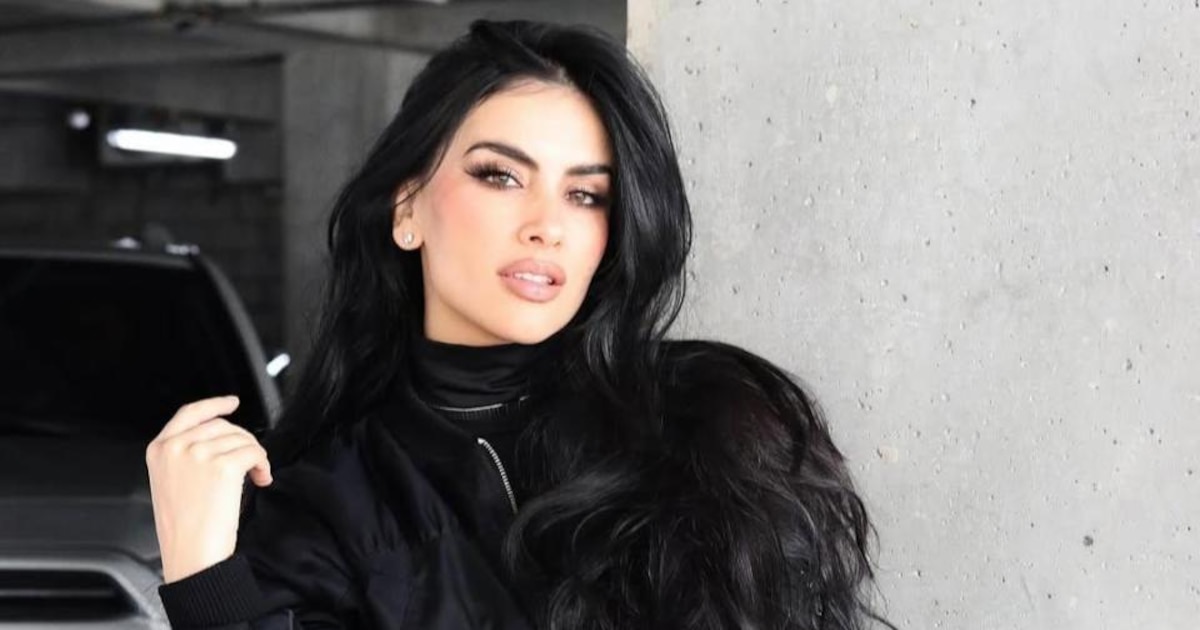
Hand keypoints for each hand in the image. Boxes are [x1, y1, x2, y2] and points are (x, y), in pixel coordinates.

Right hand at [145, 396, 272, 582]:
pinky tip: (261, 478)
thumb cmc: (184, 527)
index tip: (232, 403)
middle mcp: (176, 447)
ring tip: (255, 476)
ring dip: (255, 456)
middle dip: (243, 440)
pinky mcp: (222, 466)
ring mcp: (198, 454)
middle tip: (250, 462)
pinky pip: (254, 452)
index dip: (214, 404)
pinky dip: (264, 464)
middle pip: (222, 425)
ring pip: (242, 438)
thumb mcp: (170, 481)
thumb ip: (184, 454)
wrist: (191, 554)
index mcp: (159, 449)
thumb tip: (219, 438)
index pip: (190, 413)